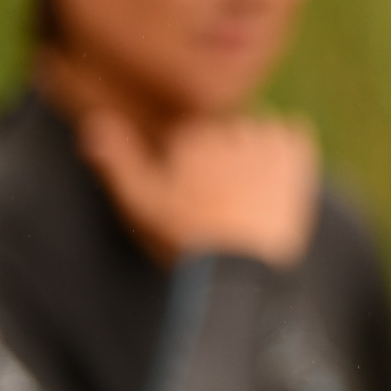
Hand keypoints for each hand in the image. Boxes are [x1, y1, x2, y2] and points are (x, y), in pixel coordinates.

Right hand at [80, 109, 318, 266]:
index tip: (194, 198)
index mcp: (192, 137)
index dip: (191, 167)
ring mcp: (267, 142)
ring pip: (261, 131)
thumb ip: (117, 161)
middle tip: (223, 201)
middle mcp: (230, 130)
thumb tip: (92, 124)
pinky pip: (296, 133)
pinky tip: (276, 177)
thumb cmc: (184, 237)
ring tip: (249, 192)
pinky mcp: (297, 158)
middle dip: (225, 159)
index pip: (193, 136)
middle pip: (228, 132)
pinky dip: (289, 147)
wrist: (239, 266)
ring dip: (257, 151)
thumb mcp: (139, 203)